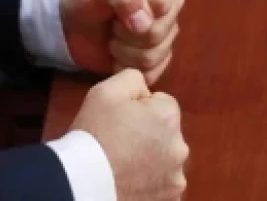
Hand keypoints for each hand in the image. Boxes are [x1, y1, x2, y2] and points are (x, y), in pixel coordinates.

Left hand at [59, 0, 183, 83]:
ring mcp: (168, 30)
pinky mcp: (160, 56)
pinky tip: (116, 53)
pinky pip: (152, 72)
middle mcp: (172, 1)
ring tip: (111, 35)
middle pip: (159, 31)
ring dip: (124, 50)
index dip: (134, 8)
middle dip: (126, 31)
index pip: (161, 2)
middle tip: (111, 21)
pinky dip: (127, 66)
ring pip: (154, 54)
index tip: (114, 2)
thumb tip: (144, 25)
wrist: (70, 16)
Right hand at [71, 69, 188, 199]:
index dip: (139, 108)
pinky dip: (152, 182)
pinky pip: (163, 183)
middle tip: (120, 141)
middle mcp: (180, 147)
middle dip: (149, 133)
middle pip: (166, 132)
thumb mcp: (105, 90)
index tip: (120, 119)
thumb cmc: (95, 133)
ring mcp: (177, 177)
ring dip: (152, 158)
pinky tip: (131, 180)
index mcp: (168, 117)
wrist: (86, 182)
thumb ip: (133, 78)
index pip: (162, 102)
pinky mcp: (170, 198)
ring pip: (166, 158)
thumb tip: (145, 91)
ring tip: (124, 163)